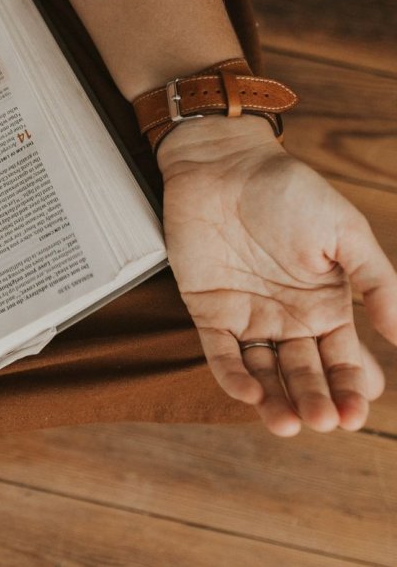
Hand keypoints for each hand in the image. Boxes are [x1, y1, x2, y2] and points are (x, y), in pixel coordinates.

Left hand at [157, 114, 396, 435]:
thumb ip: (376, 281)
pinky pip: (221, 353)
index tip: (357, 406)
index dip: (352, 388)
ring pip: (265, 373)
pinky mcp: (209, 310)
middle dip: (317, 401)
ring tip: (289, 422)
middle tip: (323, 418)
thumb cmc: (288, 190)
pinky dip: (234, 377)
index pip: (344, 362)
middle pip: (307, 375)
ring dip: (277, 402)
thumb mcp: (344, 231)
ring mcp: (247, 316)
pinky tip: (252, 394)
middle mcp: (289, 318)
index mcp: (326, 305)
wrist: (224, 163)